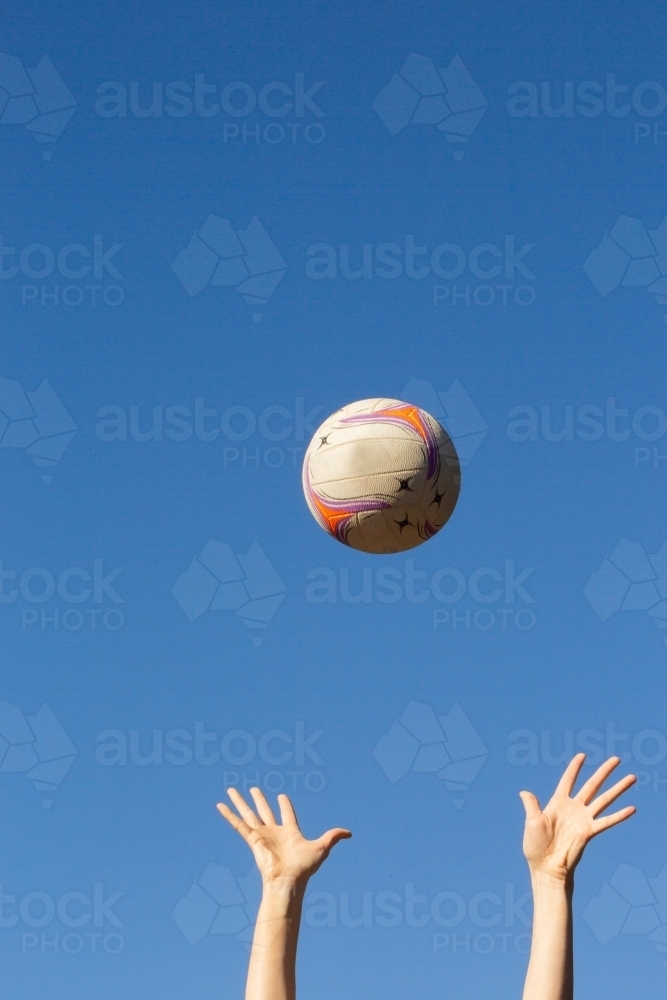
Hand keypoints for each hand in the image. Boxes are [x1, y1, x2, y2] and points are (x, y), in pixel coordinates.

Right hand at [217, 787, 350, 886]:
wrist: (288, 881)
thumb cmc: (304, 868)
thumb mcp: (322, 847)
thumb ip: (333, 837)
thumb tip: (349, 833)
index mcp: (290, 832)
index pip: (287, 814)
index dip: (285, 805)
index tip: (281, 796)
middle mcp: (274, 832)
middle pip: (264, 811)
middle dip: (259, 800)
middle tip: (254, 788)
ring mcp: (262, 835)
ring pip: (249, 814)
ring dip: (240, 802)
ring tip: (231, 790)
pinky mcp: (252, 840)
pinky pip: (238, 824)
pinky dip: (229, 815)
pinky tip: (220, 806)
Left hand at [520, 754, 635, 884]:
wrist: (546, 868)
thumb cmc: (536, 846)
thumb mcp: (532, 822)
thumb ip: (531, 805)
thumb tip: (524, 792)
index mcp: (558, 803)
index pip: (568, 780)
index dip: (575, 768)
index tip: (582, 755)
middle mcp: (573, 808)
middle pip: (592, 785)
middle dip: (604, 772)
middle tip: (616, 759)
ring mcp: (583, 819)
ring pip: (604, 799)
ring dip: (618, 789)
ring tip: (631, 777)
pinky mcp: (589, 832)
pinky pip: (607, 821)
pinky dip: (619, 815)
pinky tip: (631, 808)